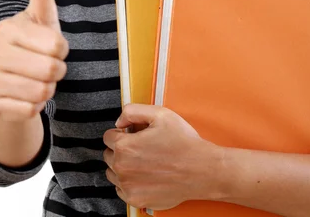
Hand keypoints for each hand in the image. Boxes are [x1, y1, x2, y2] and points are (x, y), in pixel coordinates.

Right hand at [0, 0, 68, 121]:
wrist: (9, 84)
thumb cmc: (33, 44)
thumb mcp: (42, 16)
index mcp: (9, 27)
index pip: (57, 45)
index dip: (62, 49)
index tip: (52, 46)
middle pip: (51, 70)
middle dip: (56, 71)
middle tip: (46, 66)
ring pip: (42, 92)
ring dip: (47, 89)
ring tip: (36, 79)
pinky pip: (30, 110)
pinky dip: (34, 106)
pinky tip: (25, 96)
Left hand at [103, 104, 222, 209]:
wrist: (202, 170)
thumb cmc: (183, 142)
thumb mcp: (160, 113)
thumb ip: (132, 111)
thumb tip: (119, 121)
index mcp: (125, 146)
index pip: (108, 137)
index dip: (121, 132)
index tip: (132, 134)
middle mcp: (122, 168)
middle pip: (108, 155)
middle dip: (120, 149)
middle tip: (140, 147)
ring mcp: (128, 187)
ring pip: (113, 173)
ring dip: (122, 166)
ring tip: (143, 161)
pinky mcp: (136, 200)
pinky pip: (121, 189)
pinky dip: (129, 182)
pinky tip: (145, 175)